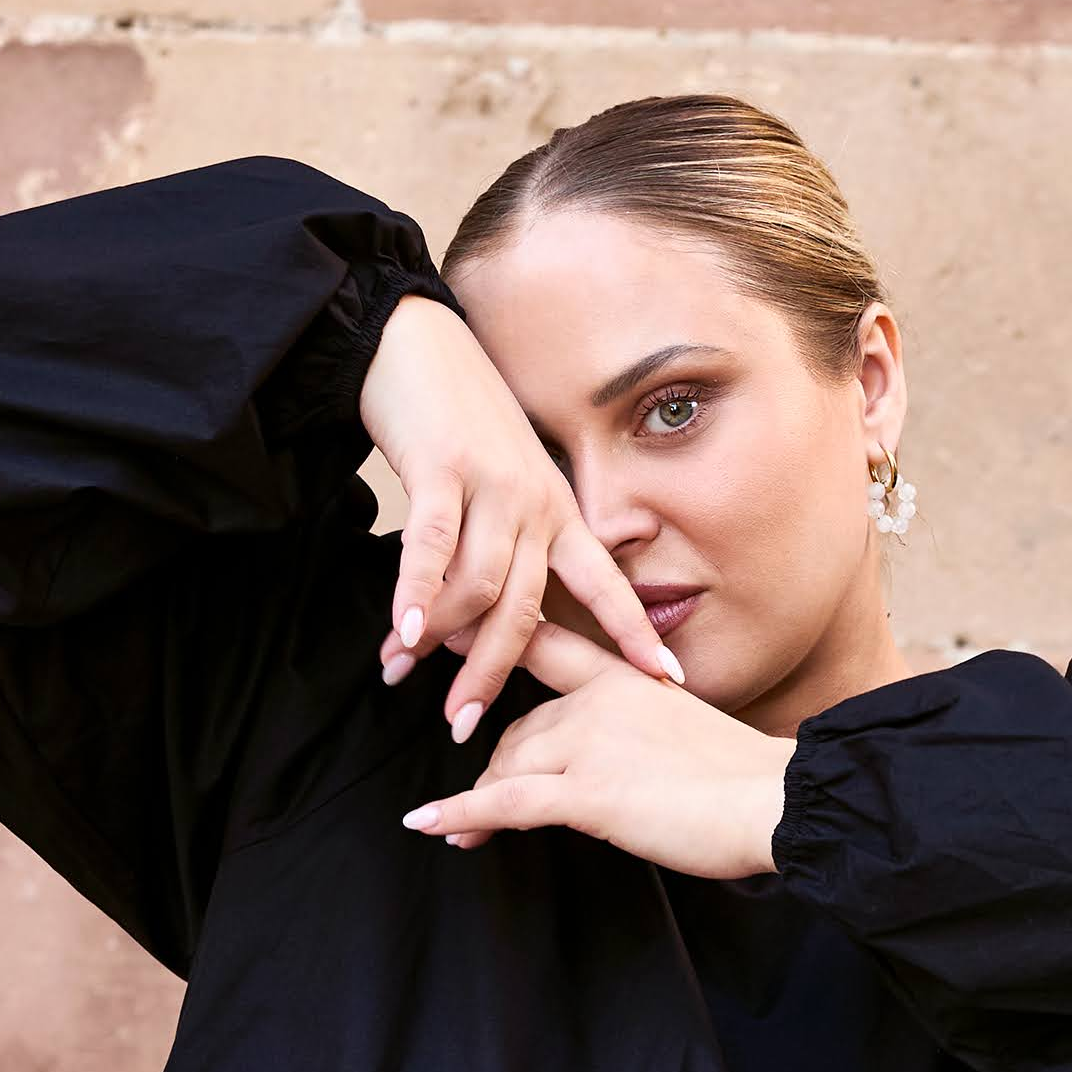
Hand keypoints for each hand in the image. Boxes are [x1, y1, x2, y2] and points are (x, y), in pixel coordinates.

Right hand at [357, 294, 683, 733]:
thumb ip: (509, 549)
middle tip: (464, 727)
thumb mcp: (503, 487)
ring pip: (479, 585)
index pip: (607, 585)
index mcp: (558, 513)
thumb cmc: (459, 424)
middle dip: (495, 674)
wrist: (419, 344)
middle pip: (527, 610)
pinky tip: (400, 630)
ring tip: (403, 673)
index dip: (636, 635)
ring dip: (441, 639)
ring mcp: (493, 484)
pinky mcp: (444, 466)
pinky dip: (415, 591)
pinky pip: (432, 544)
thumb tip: (493, 624)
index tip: (670, 682)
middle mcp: (537, 503)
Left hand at [399, 619, 795, 879]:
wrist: (775, 802)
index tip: (452, 631)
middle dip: (493, 764)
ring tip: (456, 830)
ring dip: (476, 801)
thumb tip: (616, 769)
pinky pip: (505, 803)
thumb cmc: (746, 781)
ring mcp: (590, 744)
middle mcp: (599, 701)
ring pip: (508, 764)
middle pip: (520, 727)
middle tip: (474, 799)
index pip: (546, 645)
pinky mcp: (587, 793)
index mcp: (625, 678)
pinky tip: (428, 825)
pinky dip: (460, 815)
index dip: (494, 638)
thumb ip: (639, 735)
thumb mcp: (684, 735)